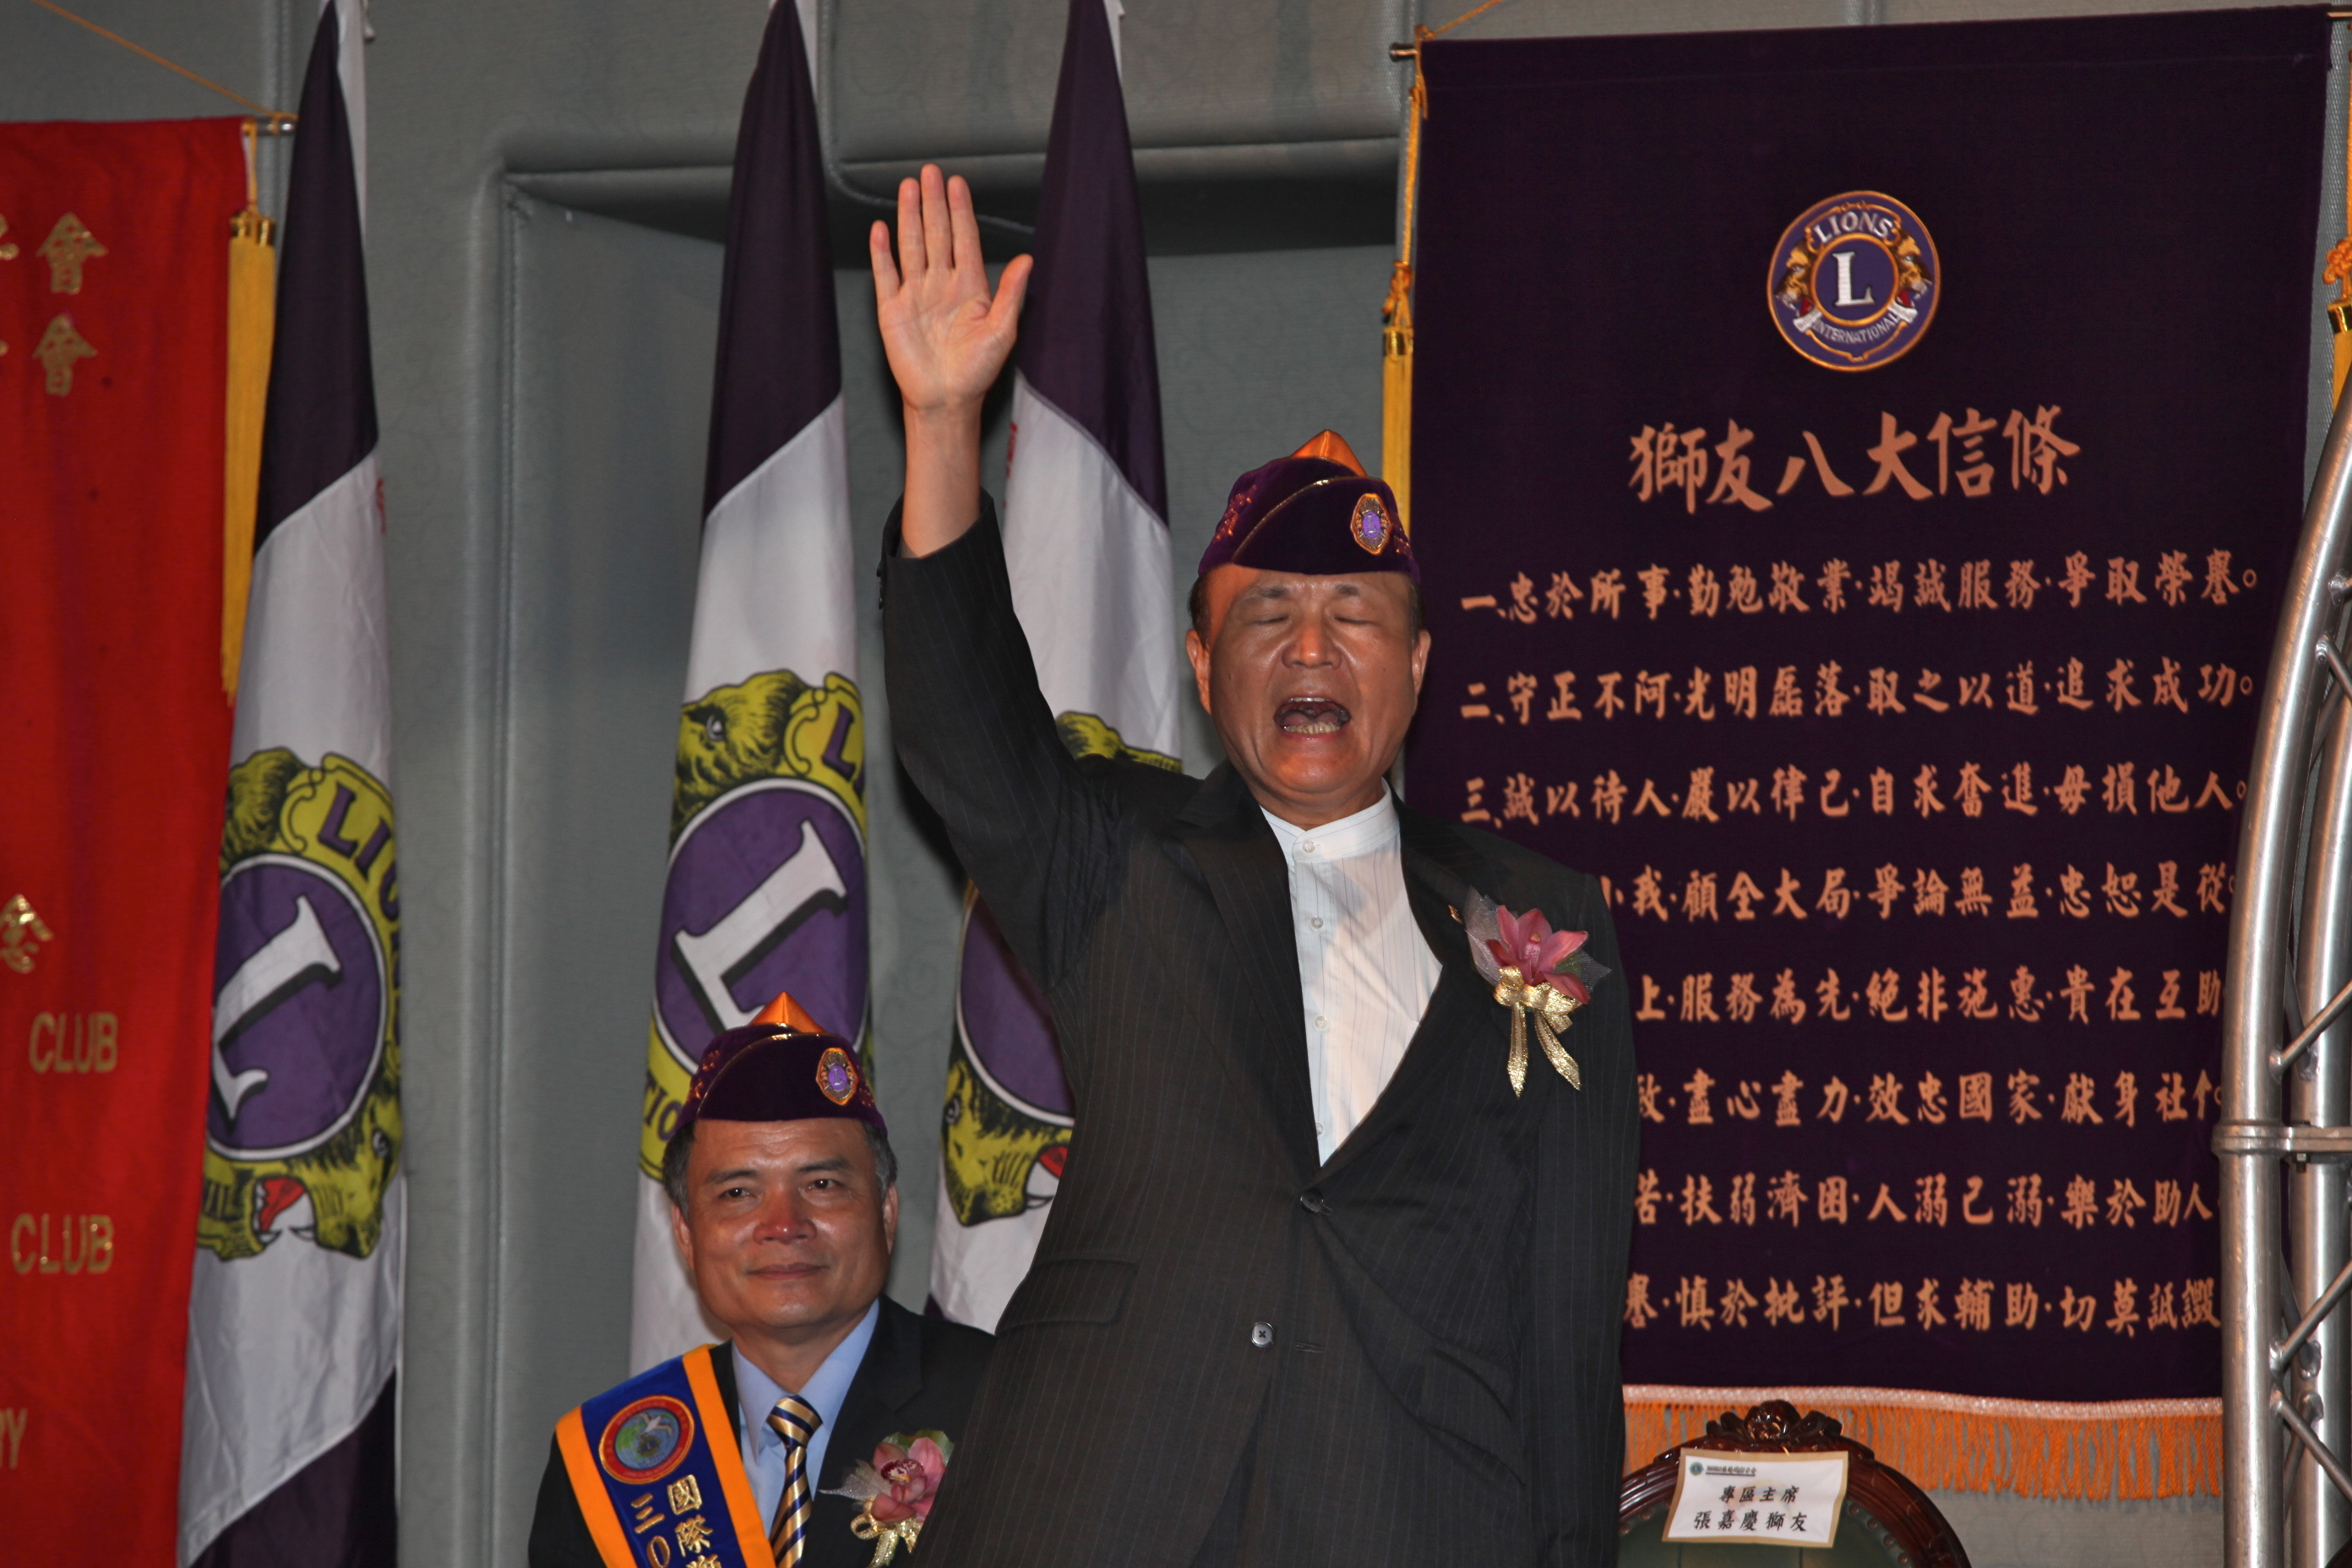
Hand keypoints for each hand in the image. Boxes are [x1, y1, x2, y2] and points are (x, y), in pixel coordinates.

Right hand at [872, 166, 1030, 418]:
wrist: (945, 401)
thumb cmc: (976, 372)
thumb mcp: (1003, 331)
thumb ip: (1012, 293)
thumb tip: (1027, 260)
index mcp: (970, 287)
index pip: (964, 239)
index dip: (961, 211)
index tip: (957, 183)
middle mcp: (942, 285)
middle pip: (936, 234)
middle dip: (933, 203)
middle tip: (930, 172)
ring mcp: (916, 295)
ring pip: (912, 246)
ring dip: (909, 217)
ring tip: (908, 188)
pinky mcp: (893, 310)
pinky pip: (886, 275)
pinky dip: (882, 252)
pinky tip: (881, 229)